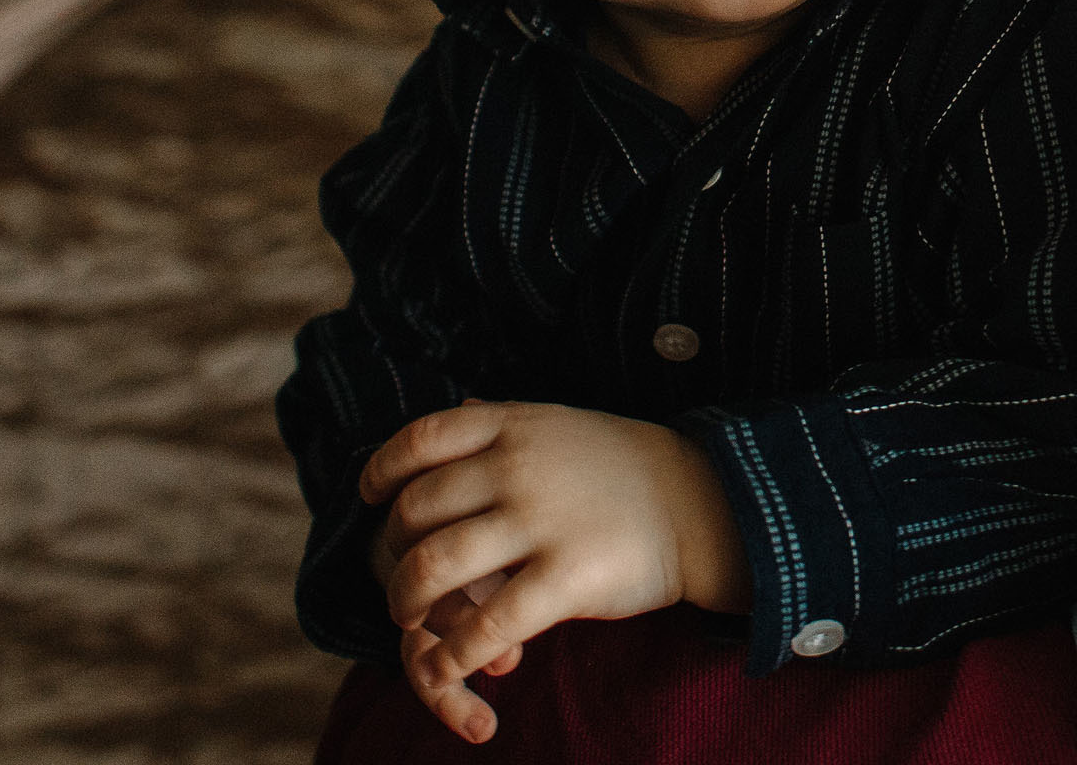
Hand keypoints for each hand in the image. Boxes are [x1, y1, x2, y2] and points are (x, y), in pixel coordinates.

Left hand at [360, 401, 747, 742]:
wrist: (705, 500)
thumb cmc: (627, 467)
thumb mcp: (561, 424)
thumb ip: (506, 423)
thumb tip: (459, 410)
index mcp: (514, 426)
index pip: (419, 440)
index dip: (382, 470)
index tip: (371, 497)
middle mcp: (518, 466)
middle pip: (414, 510)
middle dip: (389, 552)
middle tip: (397, 580)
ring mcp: (542, 519)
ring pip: (435, 565)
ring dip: (406, 600)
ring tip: (410, 619)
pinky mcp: (568, 576)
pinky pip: (489, 622)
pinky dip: (455, 653)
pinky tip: (449, 667)